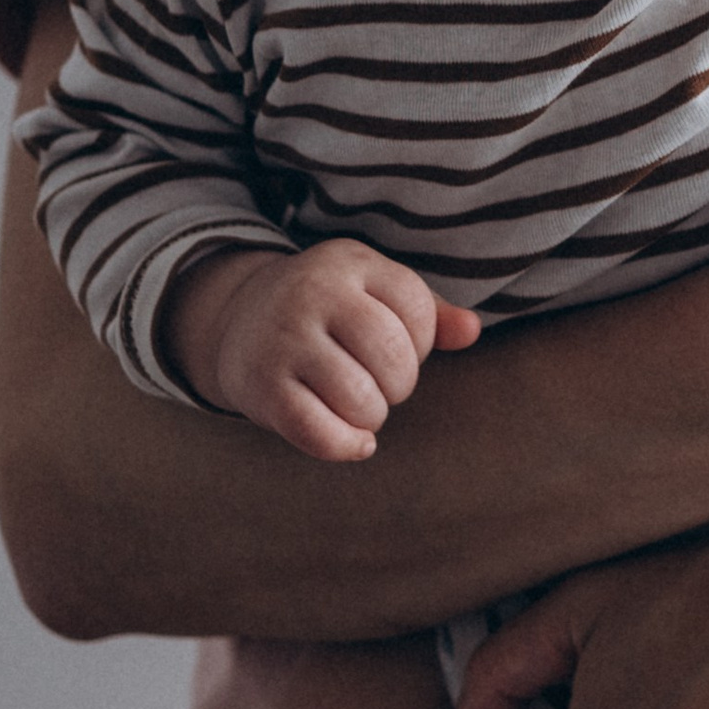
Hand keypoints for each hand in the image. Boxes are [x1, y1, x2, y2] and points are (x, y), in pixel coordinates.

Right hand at [172, 241, 480, 462]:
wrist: (236, 320)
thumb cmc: (329, 312)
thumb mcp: (375, 294)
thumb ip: (430, 313)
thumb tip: (472, 331)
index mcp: (349, 262)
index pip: (417, 309)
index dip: (421, 343)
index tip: (398, 349)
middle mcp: (312, 293)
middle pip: (392, 356)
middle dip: (399, 384)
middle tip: (380, 385)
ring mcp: (283, 340)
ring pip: (360, 399)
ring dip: (373, 416)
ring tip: (361, 406)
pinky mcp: (262, 388)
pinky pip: (320, 432)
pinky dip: (347, 446)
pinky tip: (355, 441)